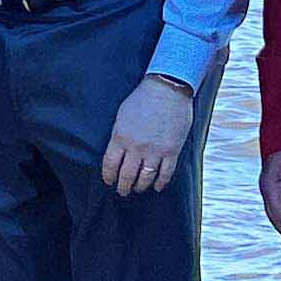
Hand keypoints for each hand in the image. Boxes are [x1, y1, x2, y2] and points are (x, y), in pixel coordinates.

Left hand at [101, 75, 195, 199]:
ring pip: (145, 178)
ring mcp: (155, 151)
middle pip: (126, 175)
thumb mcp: (122, 115)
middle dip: (123, 186)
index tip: (109, 181)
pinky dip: (160, 183)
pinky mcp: (172, 151)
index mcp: (120, 137)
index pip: (110, 165)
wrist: (167, 89)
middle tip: (122, 191)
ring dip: (140, 187)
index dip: (108, 176)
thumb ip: (118, 135)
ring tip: (138, 189)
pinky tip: (157, 186)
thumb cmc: (143, 99)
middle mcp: (136, 147)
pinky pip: (165, 174)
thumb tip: (117, 152)